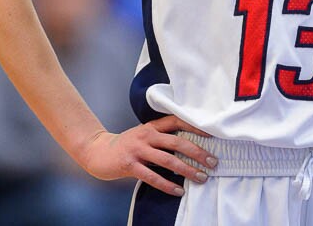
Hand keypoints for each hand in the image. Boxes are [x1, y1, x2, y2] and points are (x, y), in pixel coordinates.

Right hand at [82, 115, 217, 195]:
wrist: (99, 151)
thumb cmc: (128, 144)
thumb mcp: (145, 135)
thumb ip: (162, 137)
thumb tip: (189, 146)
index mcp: (153, 126)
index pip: (178, 121)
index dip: (195, 126)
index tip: (212, 134)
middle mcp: (147, 135)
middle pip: (177, 142)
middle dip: (197, 152)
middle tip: (213, 162)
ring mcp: (138, 149)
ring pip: (168, 160)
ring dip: (187, 170)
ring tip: (201, 178)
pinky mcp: (130, 165)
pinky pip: (152, 177)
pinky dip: (167, 184)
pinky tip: (179, 190)